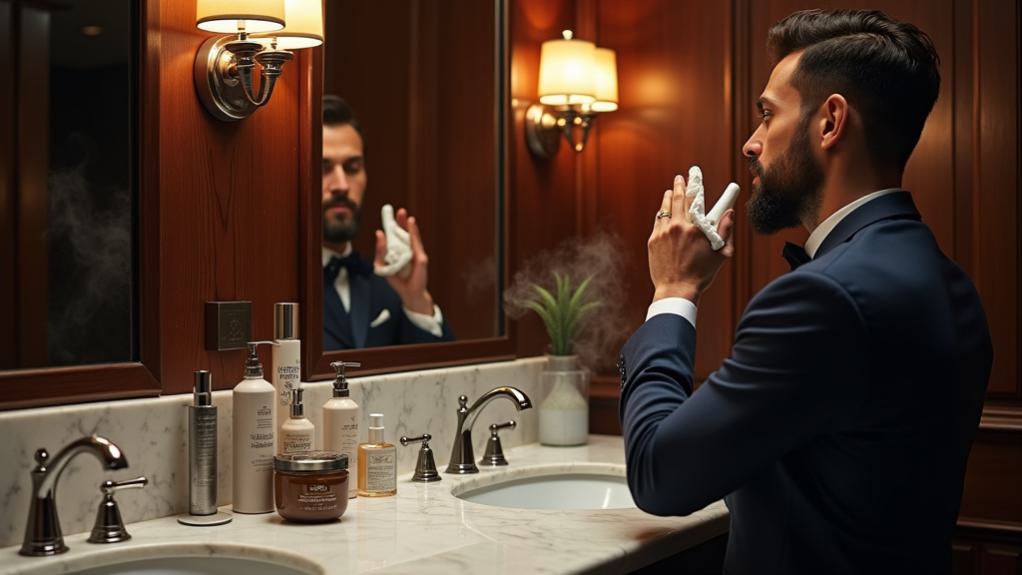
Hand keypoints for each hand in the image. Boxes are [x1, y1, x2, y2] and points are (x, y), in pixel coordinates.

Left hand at [375, 207, 434, 314]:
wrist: (409, 293)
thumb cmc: (397, 280)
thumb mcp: (382, 266)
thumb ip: (380, 252)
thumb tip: (379, 234)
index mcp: (400, 252)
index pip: (397, 236)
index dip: (395, 225)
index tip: (390, 215)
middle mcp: (409, 250)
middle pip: (405, 233)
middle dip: (402, 222)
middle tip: (398, 211)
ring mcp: (416, 253)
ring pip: (411, 236)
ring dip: (408, 224)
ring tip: (404, 215)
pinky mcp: (421, 258)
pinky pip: (416, 243)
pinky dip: (413, 232)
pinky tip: (411, 224)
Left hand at [647, 172, 735, 303]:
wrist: (676, 290)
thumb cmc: (701, 274)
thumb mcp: (721, 254)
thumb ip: (726, 230)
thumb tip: (729, 213)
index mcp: (697, 228)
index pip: (697, 198)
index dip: (697, 183)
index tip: (696, 173)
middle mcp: (679, 226)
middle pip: (678, 198)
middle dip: (681, 184)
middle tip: (682, 176)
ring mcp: (664, 232)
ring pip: (665, 207)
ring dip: (669, 196)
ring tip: (672, 189)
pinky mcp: (653, 240)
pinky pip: (658, 221)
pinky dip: (662, 213)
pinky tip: (665, 210)